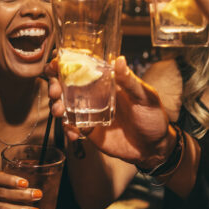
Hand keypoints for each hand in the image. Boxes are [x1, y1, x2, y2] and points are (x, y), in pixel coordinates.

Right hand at [48, 57, 174, 169]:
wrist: (153, 148)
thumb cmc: (153, 118)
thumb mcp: (145, 97)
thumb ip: (130, 82)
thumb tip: (120, 59)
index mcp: (107, 81)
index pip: (83, 66)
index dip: (66, 61)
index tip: (55, 62)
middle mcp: (95, 94)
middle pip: (67, 84)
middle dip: (54, 84)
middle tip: (54, 91)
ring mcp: (90, 112)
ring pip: (65, 104)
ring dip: (57, 106)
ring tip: (60, 112)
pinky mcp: (89, 130)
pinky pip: (72, 127)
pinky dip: (68, 130)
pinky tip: (74, 134)